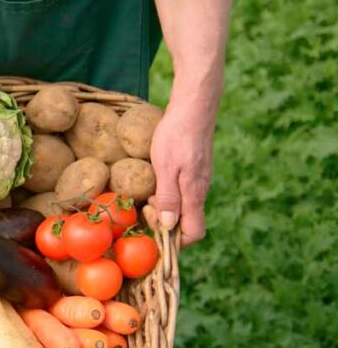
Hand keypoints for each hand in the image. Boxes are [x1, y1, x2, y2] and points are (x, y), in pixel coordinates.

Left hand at [148, 103, 215, 246]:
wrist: (193, 107)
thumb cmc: (177, 135)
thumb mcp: (166, 167)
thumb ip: (168, 198)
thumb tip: (168, 226)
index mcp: (195, 194)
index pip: (194, 233)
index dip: (174, 240)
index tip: (154, 228)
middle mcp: (200, 191)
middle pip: (187, 223)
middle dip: (164, 223)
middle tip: (146, 205)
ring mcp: (199, 181)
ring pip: (183, 208)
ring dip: (164, 208)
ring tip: (149, 193)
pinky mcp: (195, 171)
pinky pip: (182, 194)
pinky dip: (168, 195)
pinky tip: (155, 182)